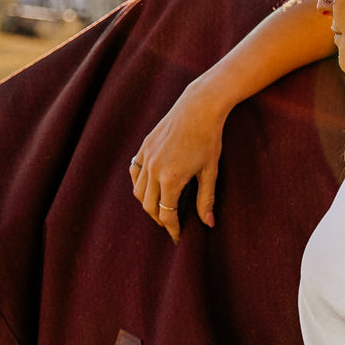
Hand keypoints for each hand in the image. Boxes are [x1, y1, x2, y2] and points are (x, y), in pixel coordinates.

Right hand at [129, 79, 226, 241]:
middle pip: (149, 206)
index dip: (172, 228)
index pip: (166, 214)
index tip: (178, 236)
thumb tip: (208, 223)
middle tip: (171, 225)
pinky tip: (149, 189)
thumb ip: (206, 199)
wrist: (198, 107)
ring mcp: (146, 157)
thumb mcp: (210, 171)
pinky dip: (139, 185)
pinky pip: (134, 173)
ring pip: (138, 191)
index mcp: (171, 179)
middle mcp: (154, 170)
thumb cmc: (209, 139)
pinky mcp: (144, 147)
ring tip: (160, 209)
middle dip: (159, 219)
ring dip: (148, 204)